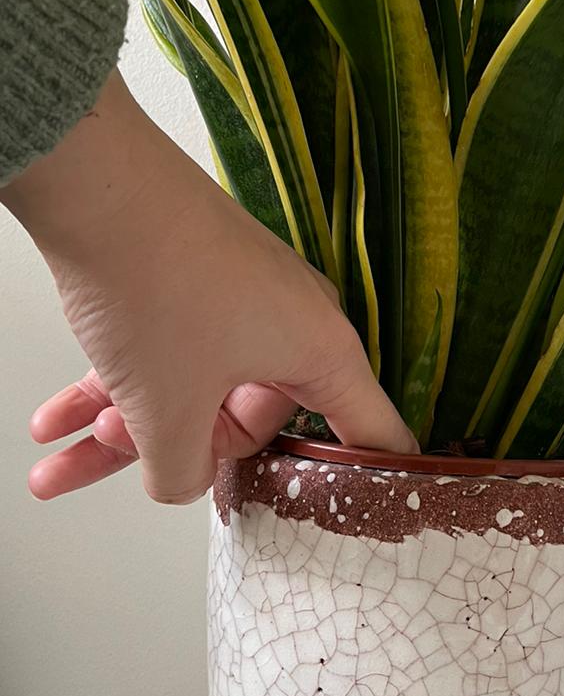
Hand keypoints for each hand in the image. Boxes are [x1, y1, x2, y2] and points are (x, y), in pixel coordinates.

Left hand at [2, 71, 415, 502]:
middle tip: (130, 455)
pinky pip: (162, 355)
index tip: (377, 508)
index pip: (369, 432)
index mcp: (320, 355)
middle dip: (179, 449)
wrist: (98, 187)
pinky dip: (111, 388)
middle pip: (250, 420)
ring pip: (190, 390)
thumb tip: (180, 483)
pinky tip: (54, 420)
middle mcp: (293, 324)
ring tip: (57, 466)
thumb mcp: (167, 409)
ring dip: (123, 431)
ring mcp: (242, 300)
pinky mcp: (195, 282)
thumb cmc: (158, 282)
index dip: (372, 476)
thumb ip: (181, 472)